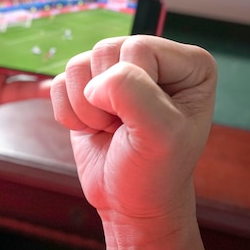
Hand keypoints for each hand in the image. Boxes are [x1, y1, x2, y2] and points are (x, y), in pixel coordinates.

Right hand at [50, 36, 216, 220]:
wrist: (128, 202)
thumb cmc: (154, 172)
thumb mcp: (160, 135)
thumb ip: (134, 94)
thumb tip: (96, 82)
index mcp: (190, 64)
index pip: (138, 47)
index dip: (129, 86)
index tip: (141, 122)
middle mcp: (154, 60)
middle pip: (104, 50)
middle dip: (103, 98)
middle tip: (122, 127)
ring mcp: (118, 72)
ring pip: (77, 64)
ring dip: (84, 108)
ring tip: (109, 128)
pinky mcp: (87, 87)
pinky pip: (59, 82)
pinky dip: (68, 113)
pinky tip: (92, 129)